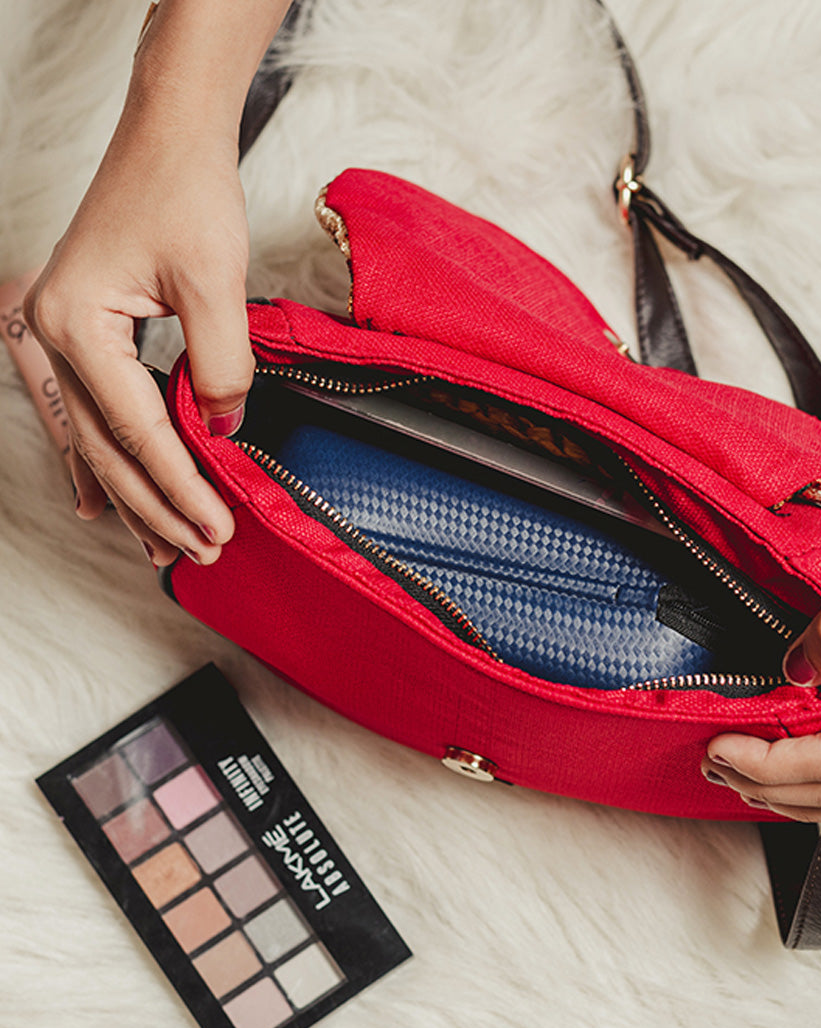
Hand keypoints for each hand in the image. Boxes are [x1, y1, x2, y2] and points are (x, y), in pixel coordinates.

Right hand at [22, 0, 293, 565]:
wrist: (169, 137)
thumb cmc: (186, 192)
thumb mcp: (216, 285)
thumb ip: (221, 367)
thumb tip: (223, 433)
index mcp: (75, 323)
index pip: (136, 430)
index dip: (181, 486)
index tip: (218, 528)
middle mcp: (52, 333)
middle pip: (105, 449)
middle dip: (155, 507)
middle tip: (198, 553)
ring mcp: (58, 334)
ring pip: (93, 440)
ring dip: (130, 497)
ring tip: (163, 548)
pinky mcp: (80, 333)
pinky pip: (88, 414)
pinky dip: (105, 460)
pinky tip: (104, 501)